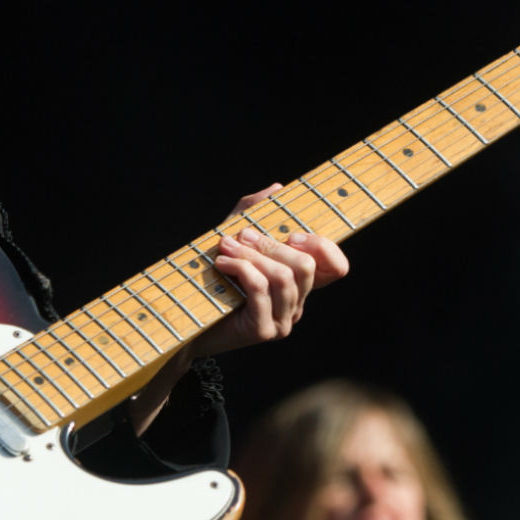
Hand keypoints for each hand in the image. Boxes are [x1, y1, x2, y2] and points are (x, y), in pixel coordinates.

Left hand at [126, 185, 347, 434]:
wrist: (182, 320)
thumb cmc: (210, 277)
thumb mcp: (233, 237)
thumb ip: (253, 212)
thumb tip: (278, 189)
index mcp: (298, 286)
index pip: (337, 268)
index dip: (323, 246)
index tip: (291, 234)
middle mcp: (296, 306)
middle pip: (306, 265)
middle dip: (271, 243)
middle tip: (242, 235)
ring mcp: (282, 322)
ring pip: (283, 276)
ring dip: (251, 254)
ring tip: (225, 246)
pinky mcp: (262, 331)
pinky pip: (260, 288)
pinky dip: (241, 267)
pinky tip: (222, 263)